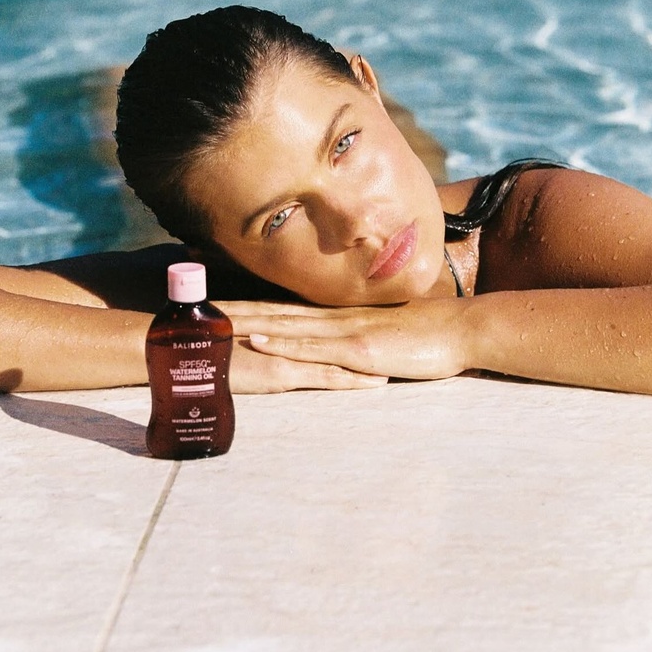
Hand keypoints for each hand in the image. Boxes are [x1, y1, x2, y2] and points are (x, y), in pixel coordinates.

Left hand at [218, 298, 465, 382]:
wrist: (461, 330)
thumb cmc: (426, 334)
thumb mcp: (382, 332)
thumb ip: (357, 334)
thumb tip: (339, 342)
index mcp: (336, 315)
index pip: (281, 307)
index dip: (246, 303)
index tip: (212, 302)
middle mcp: (332, 318)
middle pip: (270, 311)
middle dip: (230, 310)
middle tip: (189, 306)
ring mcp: (343, 331)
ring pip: (283, 325)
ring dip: (244, 323)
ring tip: (208, 321)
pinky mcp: (358, 349)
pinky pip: (314, 348)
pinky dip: (283, 342)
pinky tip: (257, 340)